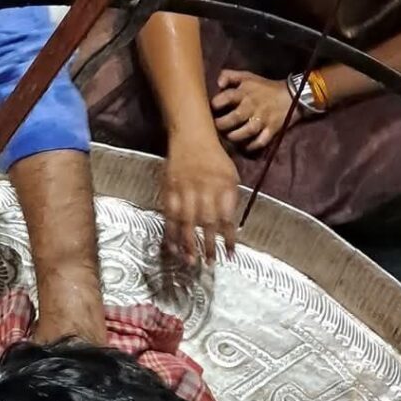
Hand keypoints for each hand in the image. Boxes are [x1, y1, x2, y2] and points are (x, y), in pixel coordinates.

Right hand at [163, 135, 239, 263]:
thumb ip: (230, 199)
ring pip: (185, 221)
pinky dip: (170, 231)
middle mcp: (203, 189)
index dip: (229, 237)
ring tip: (189, 260)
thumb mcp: (231, 175)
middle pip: (205, 222)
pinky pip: (168, 214)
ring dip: (187, 243)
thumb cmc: (214, 158)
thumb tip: (229, 226)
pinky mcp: (169, 190)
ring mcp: (184, 189)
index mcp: (222, 186)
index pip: (227, 216)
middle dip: (207, 244)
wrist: (191, 137)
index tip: (231, 254)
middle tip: (209, 263)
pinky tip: (172, 245)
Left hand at [212, 69, 298, 151]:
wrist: (293, 95)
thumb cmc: (263, 87)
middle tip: (216, 127)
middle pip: (235, 117)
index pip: (227, 97)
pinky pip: (261, 141)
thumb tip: (218, 83)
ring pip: (247, 131)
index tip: (212, 109)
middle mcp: (253, 106)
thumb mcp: (246, 76)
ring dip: (234, 137)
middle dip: (221, 124)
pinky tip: (244, 146)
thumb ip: (228, 76)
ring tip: (228, 136)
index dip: (215, 104)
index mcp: (245, 92)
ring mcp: (263, 119)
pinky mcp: (272, 129)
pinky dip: (251, 146)